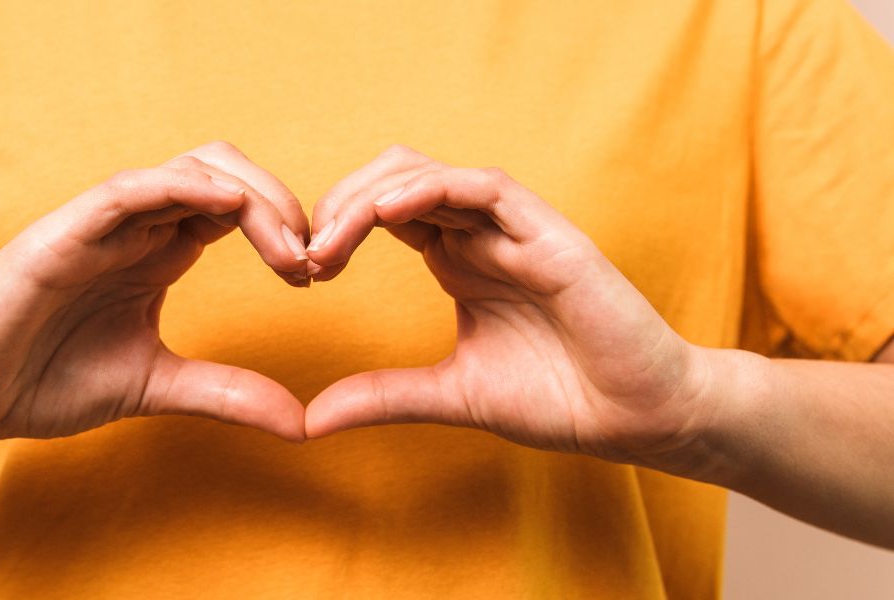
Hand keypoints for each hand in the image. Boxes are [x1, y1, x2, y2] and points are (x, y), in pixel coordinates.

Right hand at [0, 142, 309, 442]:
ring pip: (188, 170)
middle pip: (225, 175)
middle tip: (313, 260)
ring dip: (250, 197)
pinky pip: (129, 190)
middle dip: (281, 205)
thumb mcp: (157, 386)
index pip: (237, 209)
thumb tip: (302, 423)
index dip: (285, 228)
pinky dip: (181, 187)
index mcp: (159, 251)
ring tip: (288, 248)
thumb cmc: (45, 380)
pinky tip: (226, 204)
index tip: (315, 275)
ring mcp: (100, 225)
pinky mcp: (62, 233)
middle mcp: (136, 227)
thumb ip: (227, 394)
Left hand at [304, 146, 715, 469]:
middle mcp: (482, 235)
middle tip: (307, 253)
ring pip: (431, 174)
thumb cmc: (560, 399)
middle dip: (342, 205)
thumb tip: (309, 420)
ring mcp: (516, 230)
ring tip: (331, 236)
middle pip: (396, 181)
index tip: (304, 270)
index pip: (385, 213)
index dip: (338, 226)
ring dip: (372, 195)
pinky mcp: (550, 235)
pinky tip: (387, 213)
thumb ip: (384, 396)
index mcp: (458, 260)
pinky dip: (433, 189)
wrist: (637, 419)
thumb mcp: (450, 395)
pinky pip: (486, 189)